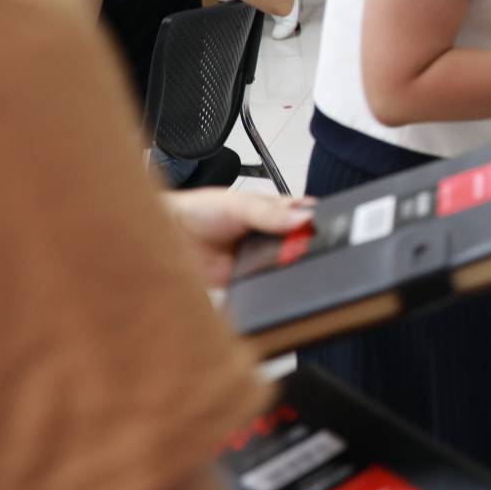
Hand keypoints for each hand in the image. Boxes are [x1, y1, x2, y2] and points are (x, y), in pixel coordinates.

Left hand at [162, 188, 315, 288]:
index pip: (306, 217)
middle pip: (301, 244)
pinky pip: (265, 285)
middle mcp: (271, 236)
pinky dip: (271, 284)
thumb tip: (302, 219)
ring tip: (286, 261)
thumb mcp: (240, 204)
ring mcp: (260, 258)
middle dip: (306, 248)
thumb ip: (270, 213)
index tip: (321, 228)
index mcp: (275, 212)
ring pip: (286, 266)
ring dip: (289, 267)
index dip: (317, 223)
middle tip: (303, 248)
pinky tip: (271, 277)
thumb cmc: (200, 210)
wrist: (169, 234)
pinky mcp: (247, 280)